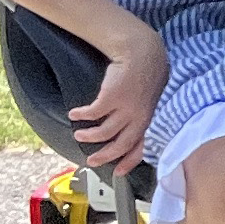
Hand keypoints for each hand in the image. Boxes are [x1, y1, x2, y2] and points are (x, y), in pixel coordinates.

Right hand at [71, 34, 165, 173]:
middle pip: (121, 145)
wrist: (142, 52)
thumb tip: (128, 128)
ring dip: (89, 136)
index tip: (117, 172)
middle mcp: (139, 117)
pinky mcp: (112, 97)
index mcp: (149, 118)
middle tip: (91, 160)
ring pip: (104, 132)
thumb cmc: (145, 74)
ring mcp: (126, 108)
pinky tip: (75, 114)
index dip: (129, 161)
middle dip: (105, 156)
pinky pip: (92, 114)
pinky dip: (81, 116)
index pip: (141, 147)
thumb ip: (142, 114)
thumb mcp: (150, 98)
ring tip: (79, 135)